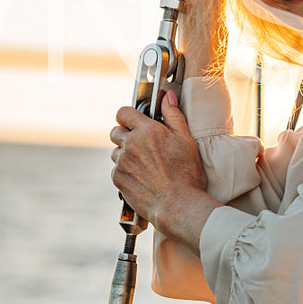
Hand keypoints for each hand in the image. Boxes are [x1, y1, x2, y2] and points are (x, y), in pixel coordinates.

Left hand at [110, 92, 218, 249]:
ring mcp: (122, 162)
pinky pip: (116, 169)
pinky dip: (125, 171)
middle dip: (125, 135)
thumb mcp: (186, 140)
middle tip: (141, 144)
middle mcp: (131, 144)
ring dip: (125, 154)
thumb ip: (173, 115)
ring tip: (144, 165)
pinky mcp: (118, 179)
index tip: (133, 120)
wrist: (177, 205)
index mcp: (147, 131)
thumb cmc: (186, 174)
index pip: (124, 112)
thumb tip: (167, 97)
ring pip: (116, 152)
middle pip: (116, 131)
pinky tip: (140, 177)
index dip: (128, 115)